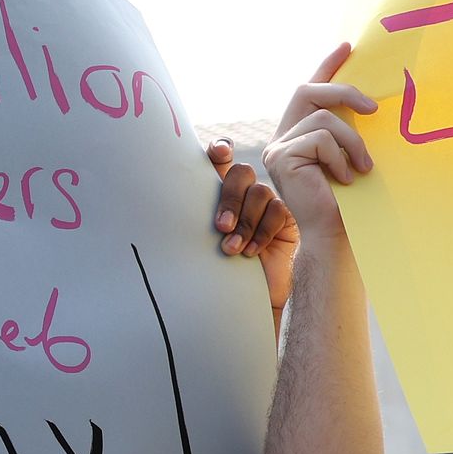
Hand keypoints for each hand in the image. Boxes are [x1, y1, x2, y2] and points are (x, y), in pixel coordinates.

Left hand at [207, 139, 297, 321]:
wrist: (242, 303)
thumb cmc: (214, 274)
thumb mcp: (196, 244)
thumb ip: (191, 217)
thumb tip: (167, 192)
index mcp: (216, 197)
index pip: (220, 162)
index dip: (220, 150)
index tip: (219, 152)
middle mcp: (242, 197)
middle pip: (241, 173)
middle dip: (230, 197)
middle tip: (220, 227)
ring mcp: (266, 207)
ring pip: (260, 193)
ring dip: (245, 222)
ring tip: (231, 250)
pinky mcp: (285, 221)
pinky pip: (277, 212)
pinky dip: (261, 232)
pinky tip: (250, 253)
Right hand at [262, 43, 378, 240]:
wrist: (333, 231)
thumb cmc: (346, 198)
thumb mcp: (349, 152)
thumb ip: (347, 128)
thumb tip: (370, 100)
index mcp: (296, 135)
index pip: (309, 91)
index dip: (326, 67)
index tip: (347, 46)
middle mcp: (280, 138)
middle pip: (307, 91)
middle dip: (342, 92)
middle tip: (372, 108)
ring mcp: (276, 148)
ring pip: (322, 118)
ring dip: (352, 141)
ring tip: (362, 167)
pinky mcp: (280, 157)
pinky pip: (320, 139)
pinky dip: (340, 157)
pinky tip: (344, 178)